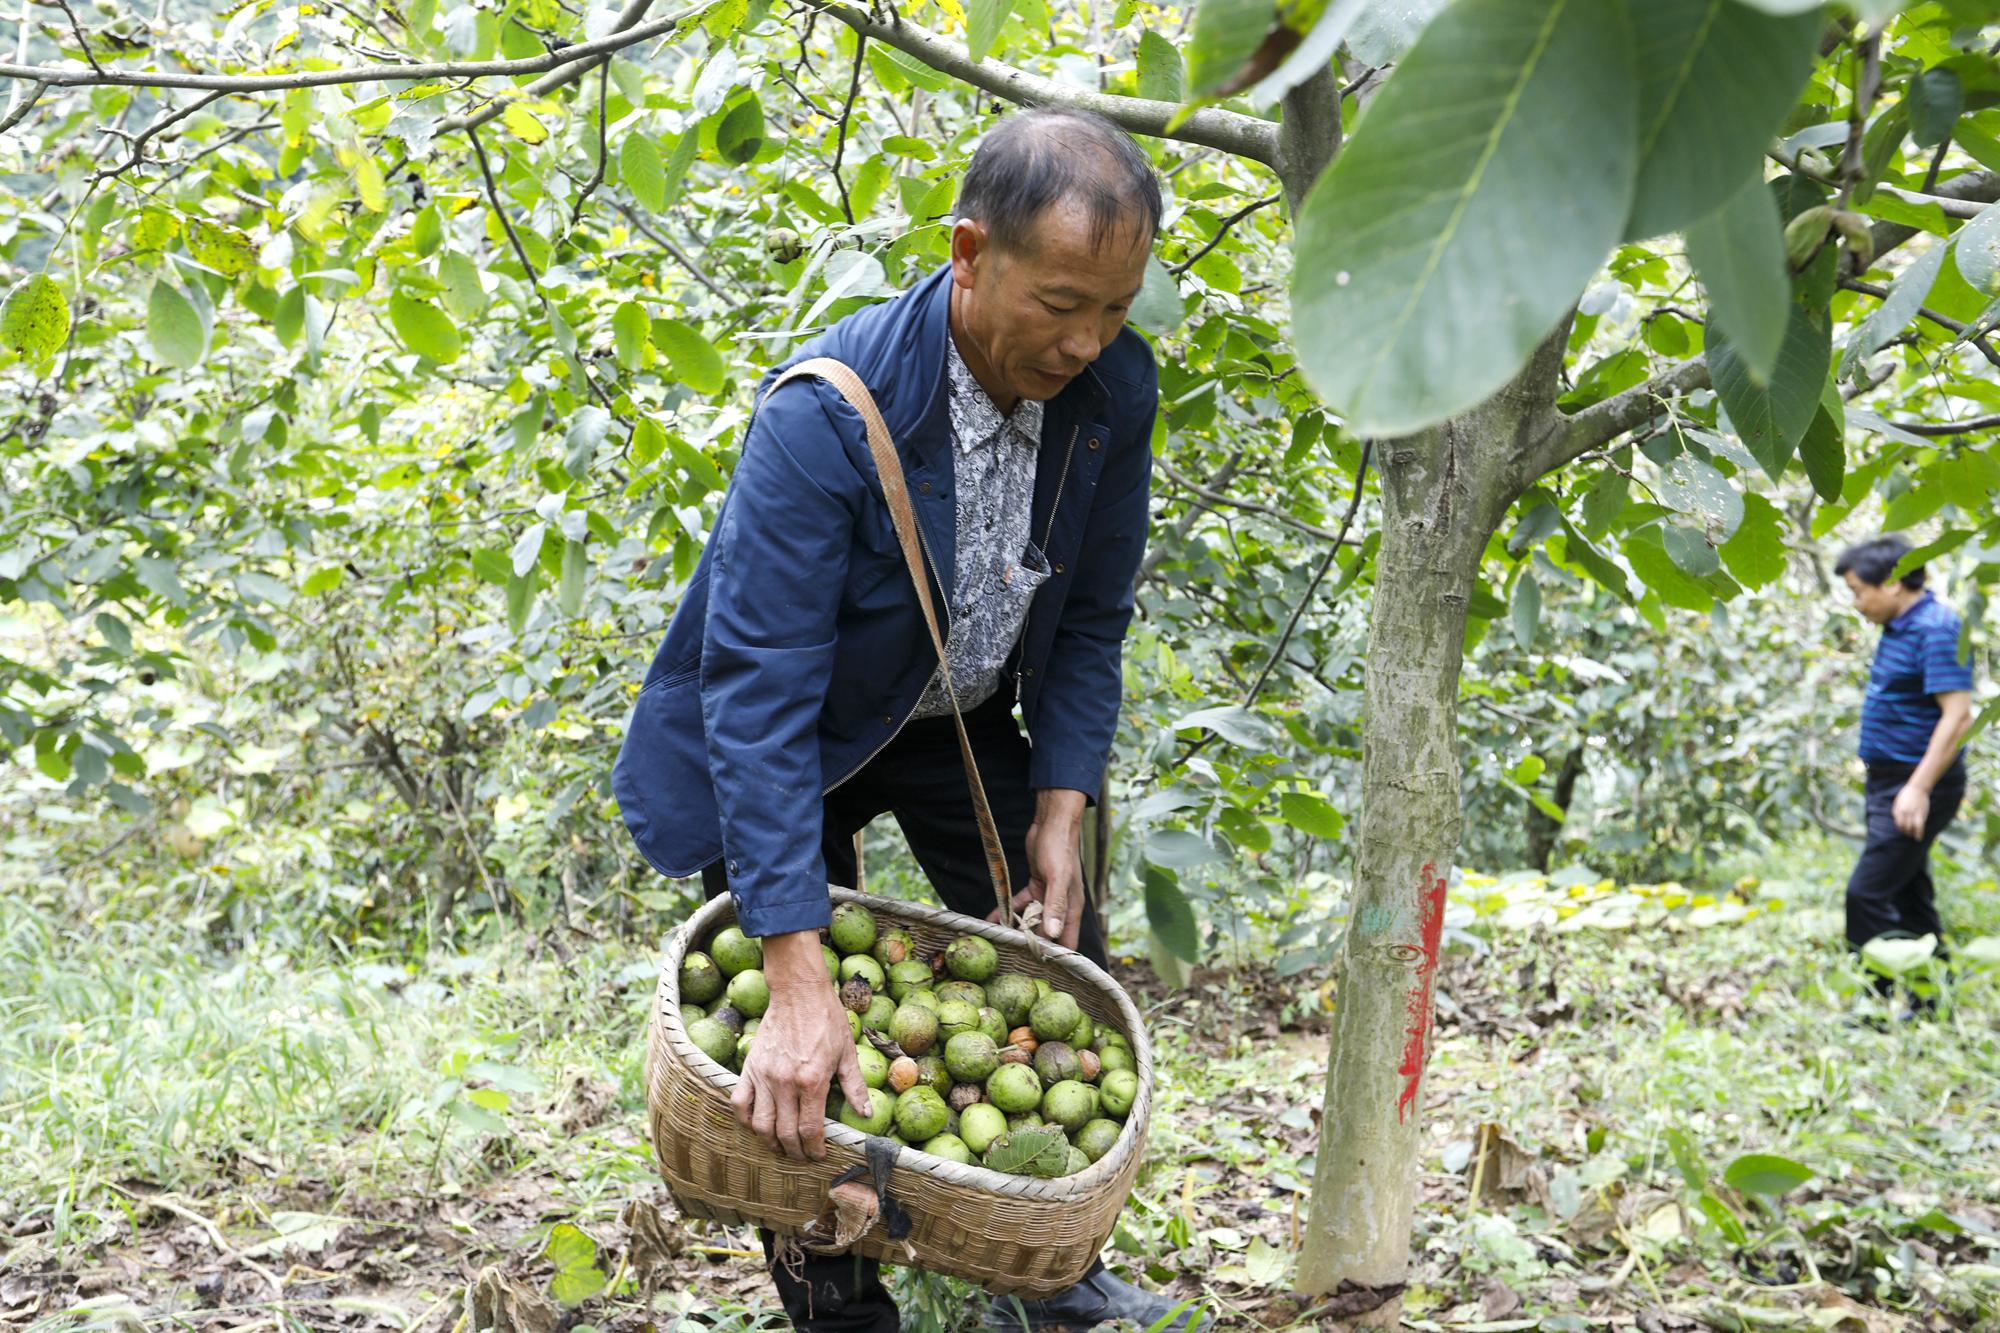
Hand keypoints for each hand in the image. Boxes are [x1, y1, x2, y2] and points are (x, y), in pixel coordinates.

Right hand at [732, 930, 869, 1160]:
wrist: (798, 992)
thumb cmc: (826, 1019)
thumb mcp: (847, 1052)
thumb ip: (855, 1086)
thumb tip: (866, 1113)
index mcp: (812, 1081)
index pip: (810, 1130)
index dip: (815, 1149)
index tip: (819, 1155)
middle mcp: (785, 1083)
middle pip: (785, 1133)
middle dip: (795, 1152)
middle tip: (802, 1156)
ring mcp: (764, 1076)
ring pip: (760, 1124)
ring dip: (770, 1142)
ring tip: (781, 1146)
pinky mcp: (750, 1067)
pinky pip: (739, 1102)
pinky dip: (744, 1120)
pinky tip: (755, 1125)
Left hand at [988, 789, 1085, 949]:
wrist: (1052, 822)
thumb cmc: (1060, 847)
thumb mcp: (1058, 877)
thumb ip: (1056, 905)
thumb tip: (1054, 935)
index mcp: (1071, 908)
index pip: (1067, 942)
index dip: (1057, 957)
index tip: (1041, 970)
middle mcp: (1060, 906)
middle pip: (1047, 934)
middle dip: (1032, 946)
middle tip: (1012, 959)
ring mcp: (1047, 897)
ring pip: (1031, 921)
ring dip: (1017, 930)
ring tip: (999, 942)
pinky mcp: (1034, 887)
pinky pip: (1019, 905)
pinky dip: (1006, 912)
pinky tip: (991, 920)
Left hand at [1892, 783, 1930, 838]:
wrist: (1917, 788)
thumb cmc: (1907, 794)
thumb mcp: (1898, 802)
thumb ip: (1897, 810)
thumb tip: (1896, 818)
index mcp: (1897, 810)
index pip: (1898, 823)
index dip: (1901, 828)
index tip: (1904, 829)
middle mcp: (1903, 813)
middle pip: (1903, 827)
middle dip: (1906, 832)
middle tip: (1909, 833)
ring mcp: (1912, 814)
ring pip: (1910, 828)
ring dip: (1912, 833)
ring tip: (1914, 836)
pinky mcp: (1920, 814)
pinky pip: (1919, 827)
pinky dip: (1919, 833)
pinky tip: (1919, 838)